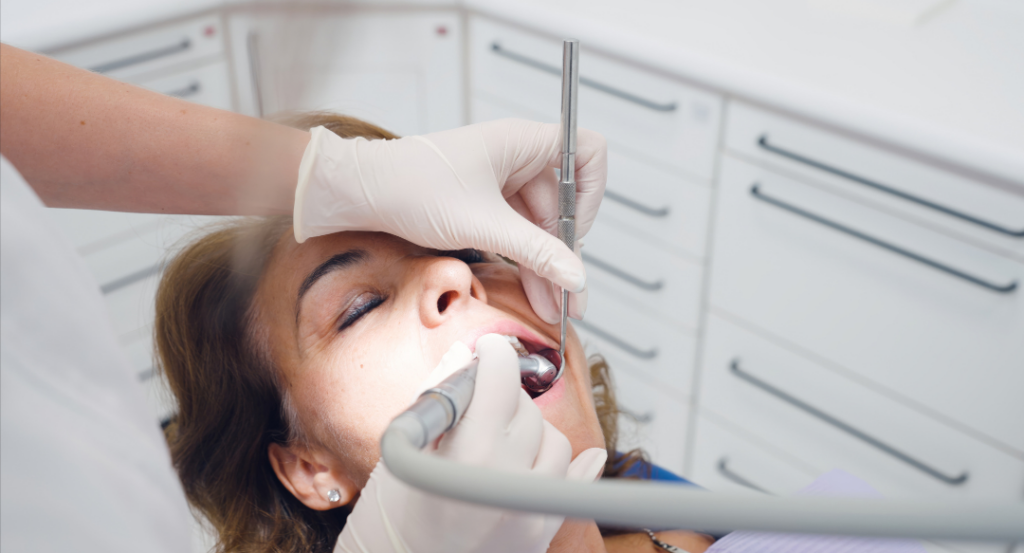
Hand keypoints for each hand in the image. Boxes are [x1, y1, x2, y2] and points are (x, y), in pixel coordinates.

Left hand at [294, 119, 606, 321]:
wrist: (360, 193)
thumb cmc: (411, 187)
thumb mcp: (483, 224)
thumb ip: (536, 252)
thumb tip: (577, 277)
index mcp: (523, 142)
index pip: (587, 154)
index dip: (591, 193)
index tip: (575, 232)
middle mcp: (517, 158)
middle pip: (564, 205)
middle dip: (567, 253)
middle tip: (572, 298)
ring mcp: (501, 182)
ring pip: (540, 226)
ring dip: (547, 267)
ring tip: (553, 309)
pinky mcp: (485, 204)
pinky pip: (518, 234)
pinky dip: (525, 262)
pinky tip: (533, 293)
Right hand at [334, 336, 607, 552]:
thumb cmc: (394, 522)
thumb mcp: (405, 454)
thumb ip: (439, 400)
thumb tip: (461, 358)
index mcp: (470, 457)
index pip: (501, 380)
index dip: (495, 355)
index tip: (489, 350)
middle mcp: (508, 483)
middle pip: (527, 410)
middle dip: (504, 399)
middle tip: (480, 404)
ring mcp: (530, 510)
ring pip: (557, 442)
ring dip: (532, 433)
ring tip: (499, 443)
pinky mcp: (541, 533)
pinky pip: (578, 484)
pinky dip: (580, 465)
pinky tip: (587, 456)